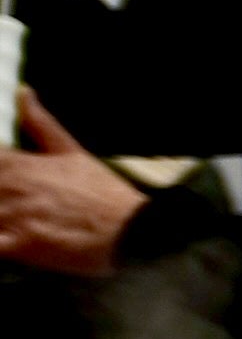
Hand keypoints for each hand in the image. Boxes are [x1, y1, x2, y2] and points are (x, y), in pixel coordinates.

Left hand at [0, 90, 143, 275]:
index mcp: (20, 164)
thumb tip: (23, 91)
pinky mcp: (21, 246)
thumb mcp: (73, 151)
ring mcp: (14, 217)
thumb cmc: (105, 192)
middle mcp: (12, 187)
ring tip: (10, 215)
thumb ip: (40, 123)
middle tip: (12, 195)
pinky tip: (6, 239)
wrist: (132, 230)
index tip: (4, 175)